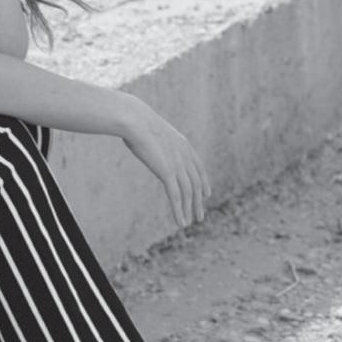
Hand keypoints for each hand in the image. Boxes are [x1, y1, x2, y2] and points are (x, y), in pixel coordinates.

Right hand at [120, 98, 210, 227]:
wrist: (134, 119)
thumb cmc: (136, 121)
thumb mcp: (150, 129)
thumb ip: (154, 137)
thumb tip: (145, 138)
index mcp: (182, 144)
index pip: (198, 167)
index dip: (204, 182)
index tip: (206, 195)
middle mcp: (184, 156)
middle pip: (196, 183)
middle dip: (198, 201)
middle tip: (200, 215)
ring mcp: (177, 164)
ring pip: (188, 193)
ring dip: (190, 209)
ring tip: (190, 222)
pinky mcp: (167, 172)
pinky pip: (176, 196)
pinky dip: (179, 211)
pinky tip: (180, 222)